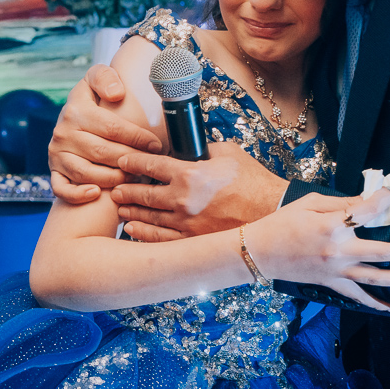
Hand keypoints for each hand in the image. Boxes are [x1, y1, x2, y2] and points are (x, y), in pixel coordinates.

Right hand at [48, 65, 162, 203]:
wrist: (72, 118)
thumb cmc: (92, 100)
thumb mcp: (96, 78)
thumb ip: (105, 78)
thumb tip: (116, 94)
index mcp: (75, 110)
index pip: (112, 127)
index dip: (137, 137)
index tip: (155, 144)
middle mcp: (62, 132)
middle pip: (103, 152)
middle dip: (130, 160)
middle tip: (149, 165)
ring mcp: (56, 154)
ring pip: (86, 173)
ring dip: (113, 178)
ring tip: (132, 177)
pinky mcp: (54, 171)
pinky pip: (62, 188)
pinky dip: (78, 194)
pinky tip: (96, 193)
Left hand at [113, 141, 286, 239]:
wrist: (273, 213)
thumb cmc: (254, 182)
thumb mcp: (228, 153)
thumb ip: (203, 149)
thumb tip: (190, 146)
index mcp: (190, 175)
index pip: (150, 166)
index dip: (132, 162)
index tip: (123, 161)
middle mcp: (183, 201)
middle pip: (143, 194)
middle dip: (125, 190)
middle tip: (116, 187)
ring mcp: (186, 224)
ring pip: (148, 218)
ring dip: (130, 212)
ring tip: (120, 208)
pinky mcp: (193, 242)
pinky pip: (160, 240)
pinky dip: (143, 235)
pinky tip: (133, 231)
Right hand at [246, 189, 389, 314]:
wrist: (258, 252)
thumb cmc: (282, 223)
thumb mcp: (310, 203)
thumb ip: (342, 203)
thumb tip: (370, 202)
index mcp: (332, 225)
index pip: (367, 211)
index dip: (382, 200)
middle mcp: (338, 251)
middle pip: (384, 251)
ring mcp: (336, 271)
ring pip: (376, 278)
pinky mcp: (331, 283)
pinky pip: (358, 296)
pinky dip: (377, 304)